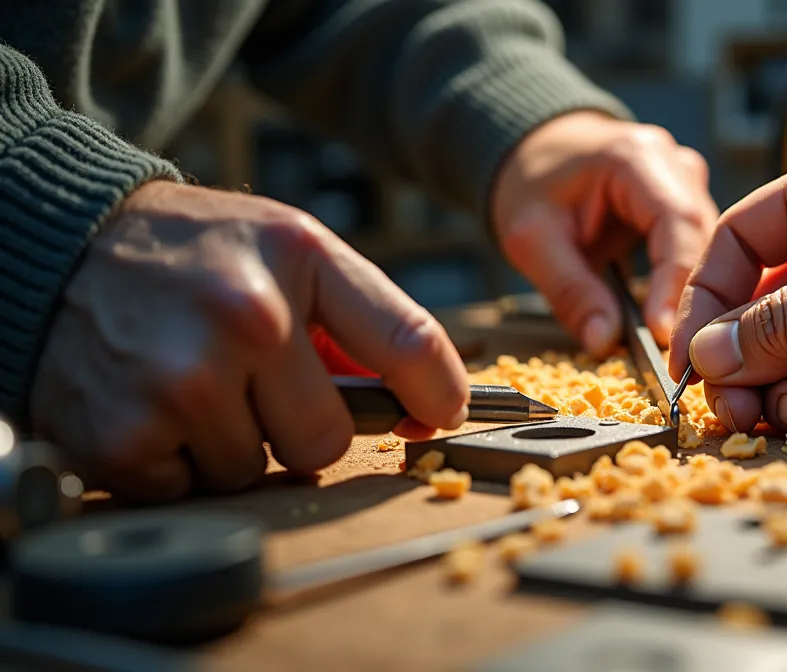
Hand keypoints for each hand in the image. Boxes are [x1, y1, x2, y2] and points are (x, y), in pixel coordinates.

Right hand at [31, 182, 469, 500]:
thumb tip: (430, 400)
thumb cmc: (192, 252)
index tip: (442, 415)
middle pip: (326, 442)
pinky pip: (190, 490)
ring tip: (192, 381)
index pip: (409, 344)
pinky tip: (151, 404)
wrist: (61, 244)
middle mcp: (246, 318)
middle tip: (253, 382)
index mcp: (299, 258)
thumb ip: (362, 316)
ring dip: (229, 444)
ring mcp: (183, 381)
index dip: (439, 395)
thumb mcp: (288, 246)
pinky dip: (173, 462)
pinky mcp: (125, 436)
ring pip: (254, 473)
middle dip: (296, 425)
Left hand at [492, 111, 717, 354]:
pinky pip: (700, 256)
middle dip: (695, 301)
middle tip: (680, 358)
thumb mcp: (532, 237)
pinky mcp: (687, 209)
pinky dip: (690, 294)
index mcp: (637, 158)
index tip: (664, 334)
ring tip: (684, 351)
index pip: (679, 223)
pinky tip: (682, 330)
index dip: (677, 283)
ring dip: (699, 301)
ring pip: (712, 252)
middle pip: (705, 240)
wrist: (538, 150)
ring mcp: (687, 186)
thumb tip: (603, 341)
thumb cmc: (531, 180)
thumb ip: (568, 289)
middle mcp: (675, 166)